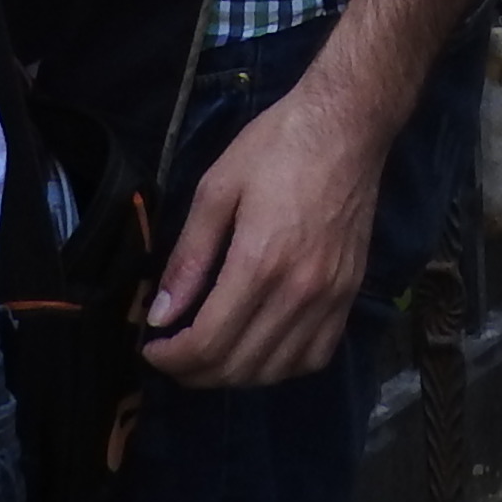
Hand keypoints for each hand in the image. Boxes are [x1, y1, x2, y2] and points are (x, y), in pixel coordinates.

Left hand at [144, 77, 390, 390]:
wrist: (347, 126)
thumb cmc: (277, 146)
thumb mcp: (217, 188)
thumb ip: (190, 256)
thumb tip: (162, 314)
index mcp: (259, 262)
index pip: (209, 343)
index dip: (172, 358)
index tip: (151, 348)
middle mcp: (299, 291)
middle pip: (239, 366)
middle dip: (194, 372)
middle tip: (172, 354)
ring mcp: (330, 298)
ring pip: (276, 371)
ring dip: (234, 375)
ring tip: (209, 354)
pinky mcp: (350, 295)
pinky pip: (315, 356)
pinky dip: (282, 367)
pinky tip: (260, 349)